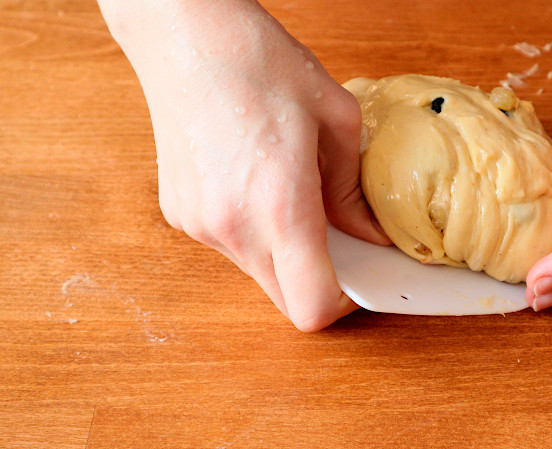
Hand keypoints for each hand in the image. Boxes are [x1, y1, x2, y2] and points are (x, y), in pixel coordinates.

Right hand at [99, 0, 389, 330]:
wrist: (183, 34)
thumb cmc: (257, 61)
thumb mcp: (335, 118)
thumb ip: (353, 191)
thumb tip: (367, 233)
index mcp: (279, 205)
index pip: (311, 306)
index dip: (342, 302)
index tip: (357, 274)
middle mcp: (232, 227)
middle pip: (285, 299)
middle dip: (317, 279)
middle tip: (335, 236)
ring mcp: (199, 225)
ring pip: (258, 273)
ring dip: (284, 252)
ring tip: (290, 192)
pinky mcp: (180, 215)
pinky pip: (231, 245)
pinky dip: (253, 230)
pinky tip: (255, 180)